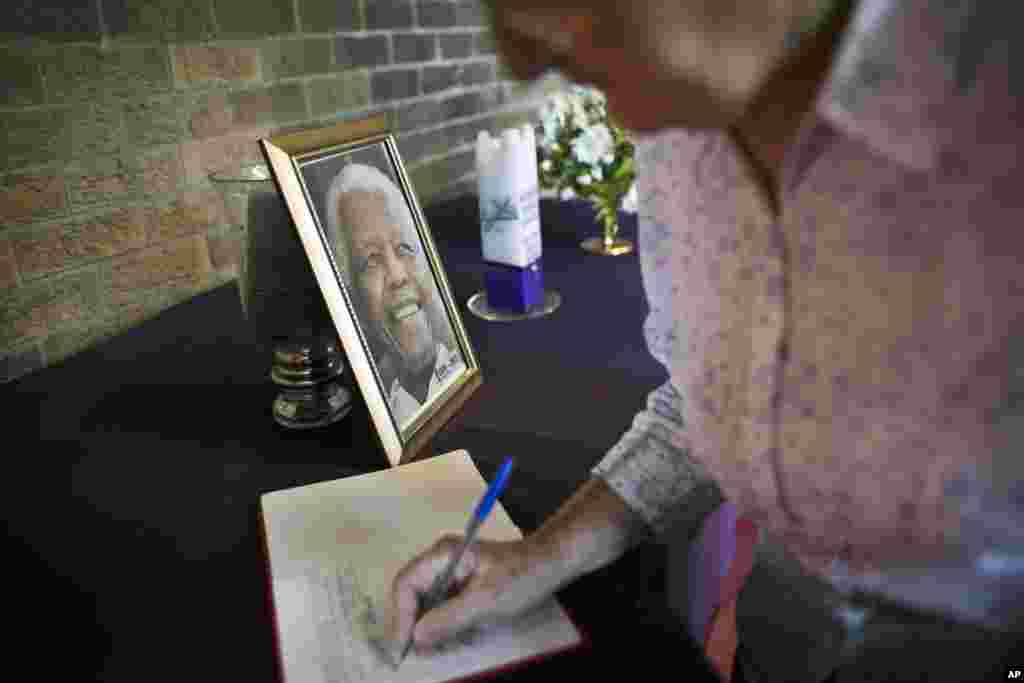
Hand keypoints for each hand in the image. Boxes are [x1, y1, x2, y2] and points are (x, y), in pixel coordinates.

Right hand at [388, 534, 560, 657]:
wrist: (552, 563)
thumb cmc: (524, 574)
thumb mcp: (487, 600)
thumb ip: (449, 618)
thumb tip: (417, 636)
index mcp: (443, 554)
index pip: (406, 584)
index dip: (400, 618)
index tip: (402, 647)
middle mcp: (441, 561)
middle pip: (410, 594)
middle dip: (410, 625)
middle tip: (409, 656)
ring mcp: (451, 573)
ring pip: (425, 604)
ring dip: (426, 629)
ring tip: (431, 651)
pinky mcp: (462, 586)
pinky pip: (441, 608)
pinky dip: (442, 627)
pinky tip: (450, 641)